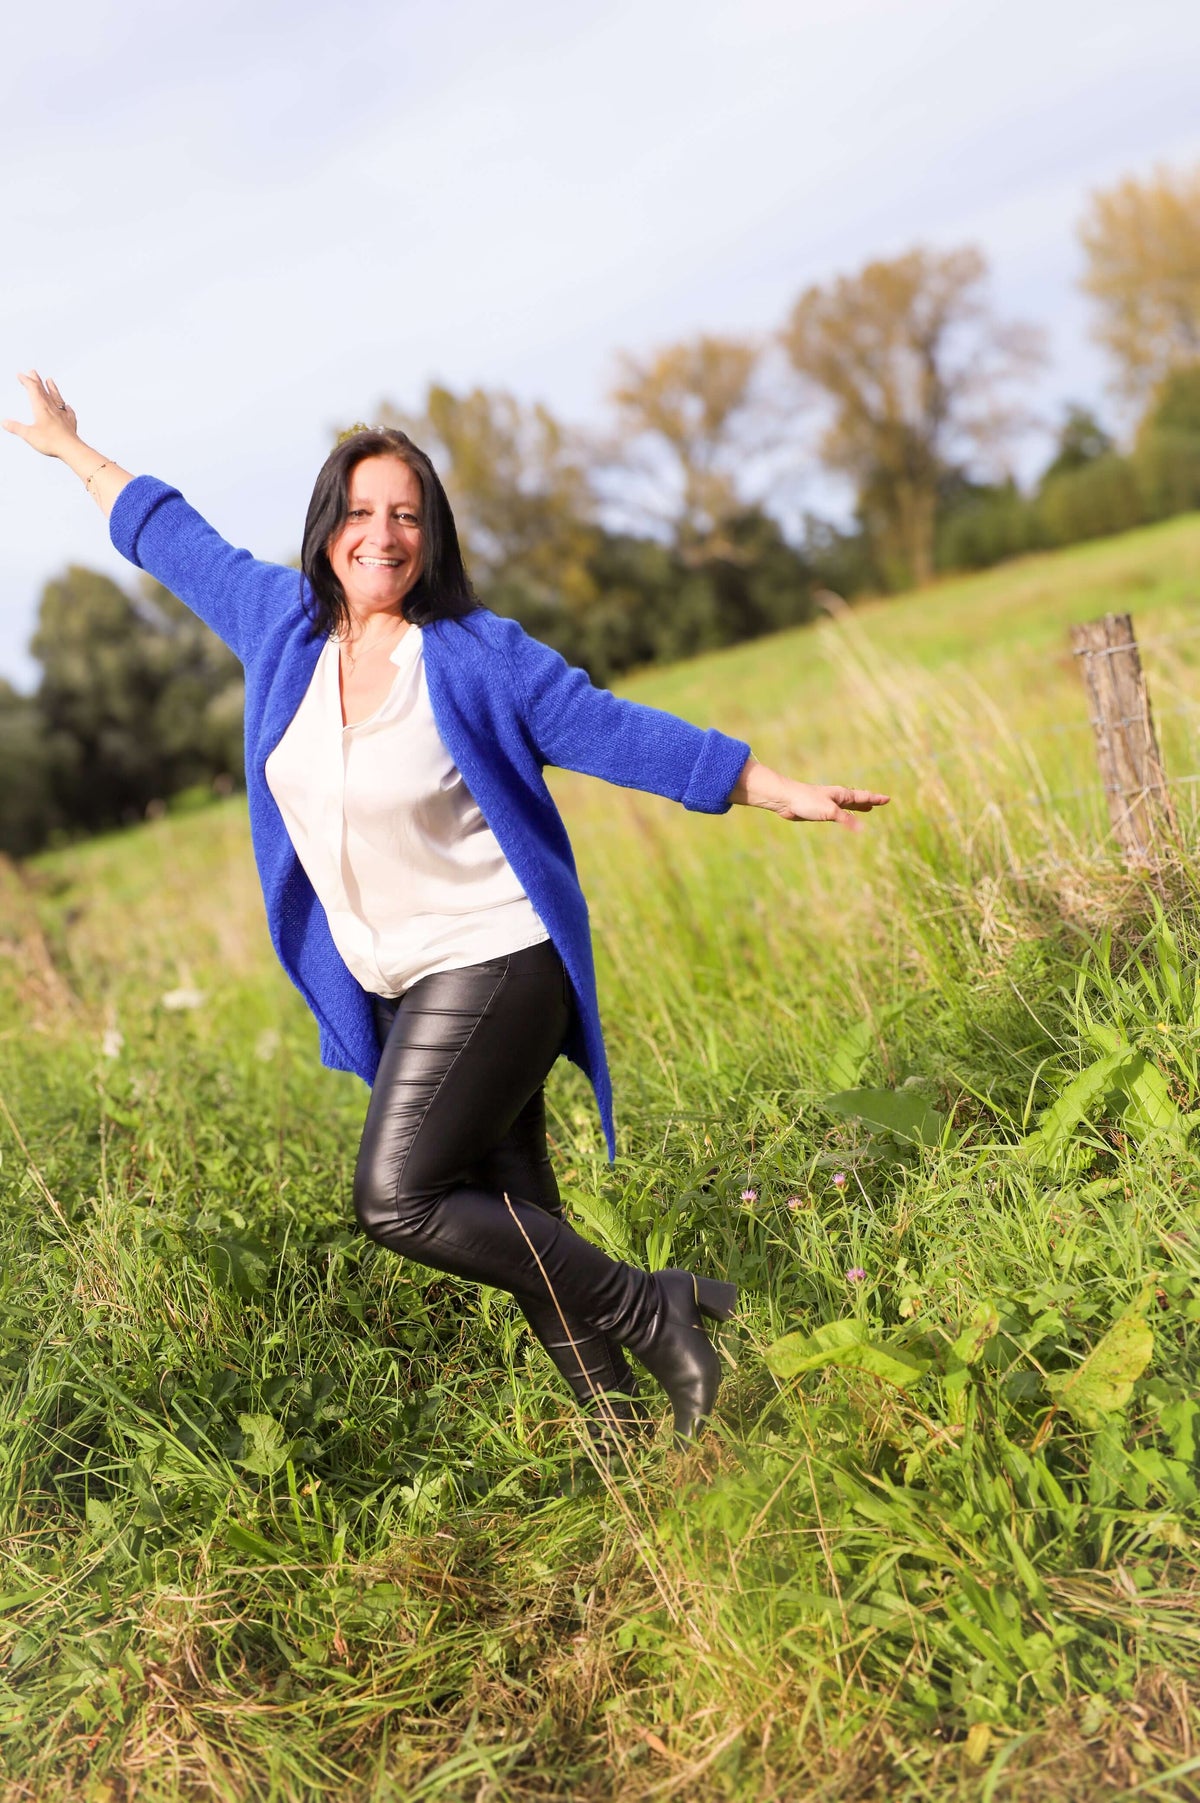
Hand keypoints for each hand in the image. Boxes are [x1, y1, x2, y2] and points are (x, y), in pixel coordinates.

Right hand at [3, 370, 80, 457]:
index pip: (32, 389)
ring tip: (50, 380)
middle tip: (33, 372)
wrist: (71, 448)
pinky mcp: (70, 422)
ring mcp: (62, 414)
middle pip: (44, 390)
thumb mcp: (29, 434)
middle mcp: (52, 408)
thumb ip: (16, 427)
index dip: (26, 380)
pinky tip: (68, 407)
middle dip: (37, 380)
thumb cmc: (51, 441)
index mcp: (41, 407)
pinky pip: (69, 412)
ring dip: (52, 388)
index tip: (21, 375)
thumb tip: (4, 422)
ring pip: (56, 397)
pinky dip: (66, 407)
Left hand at [730, 756, 889, 829]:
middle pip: (857, 799)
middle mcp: (836, 798)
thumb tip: (861, 828)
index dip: (876, 798)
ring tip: (866, 808)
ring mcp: (827, 803)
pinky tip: (841, 817)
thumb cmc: (807, 801)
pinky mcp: (818, 810)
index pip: (863, 796)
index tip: (888, 799)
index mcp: (841, 795)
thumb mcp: (830, 811)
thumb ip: (846, 819)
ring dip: (858, 807)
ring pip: (847, 806)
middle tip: (879, 802)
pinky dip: (844, 815)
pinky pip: (837, 813)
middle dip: (869, 801)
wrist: (785, 799)